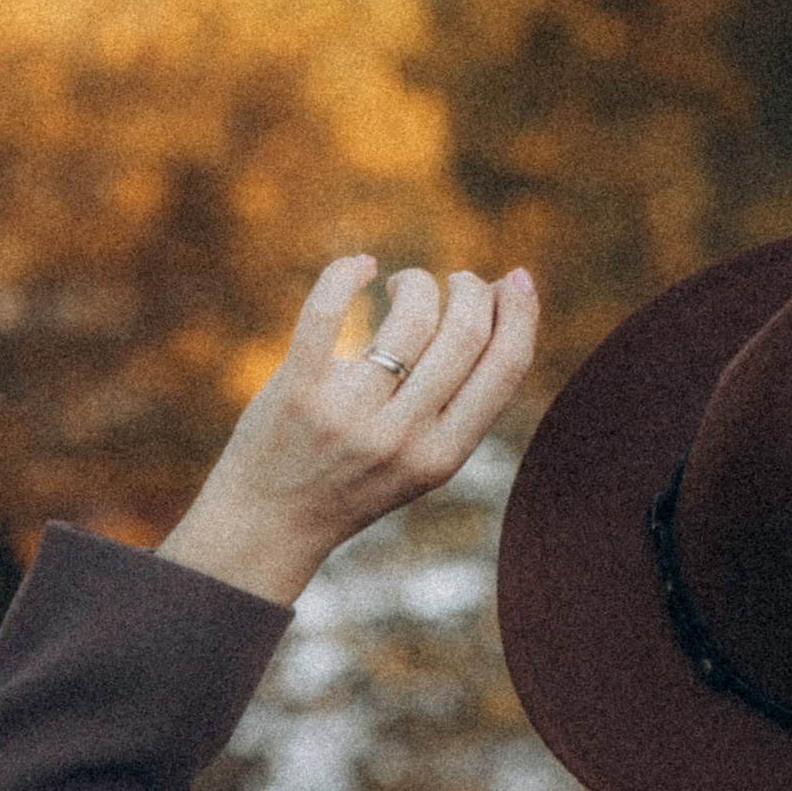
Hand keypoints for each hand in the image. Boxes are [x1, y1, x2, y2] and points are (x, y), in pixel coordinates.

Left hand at [156, 256, 540, 604]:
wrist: (269, 524)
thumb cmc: (354, 479)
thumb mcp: (422, 461)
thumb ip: (458, 407)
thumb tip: (497, 317)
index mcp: (444, 455)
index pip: (506, 368)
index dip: (522, 312)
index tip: (516, 278)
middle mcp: (403, 438)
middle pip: (465, 333)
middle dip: (472, 288)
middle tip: (456, 281)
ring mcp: (350, 415)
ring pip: (411, 316)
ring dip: (416, 281)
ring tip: (401, 285)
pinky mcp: (299, 391)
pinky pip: (328, 310)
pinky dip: (347, 273)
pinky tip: (360, 267)